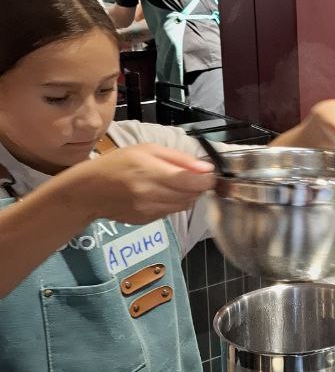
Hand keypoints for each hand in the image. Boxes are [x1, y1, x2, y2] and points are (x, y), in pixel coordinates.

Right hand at [75, 144, 215, 222]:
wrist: (88, 191)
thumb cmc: (117, 163)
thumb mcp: (147, 150)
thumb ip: (179, 159)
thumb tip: (206, 168)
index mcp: (152, 173)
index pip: (193, 183)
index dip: (207, 180)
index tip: (209, 174)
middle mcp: (152, 195)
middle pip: (192, 196)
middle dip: (197, 186)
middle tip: (189, 175)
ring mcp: (150, 211)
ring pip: (184, 206)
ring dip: (186, 195)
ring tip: (171, 183)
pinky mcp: (148, 221)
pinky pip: (171, 212)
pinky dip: (172, 203)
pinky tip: (159, 193)